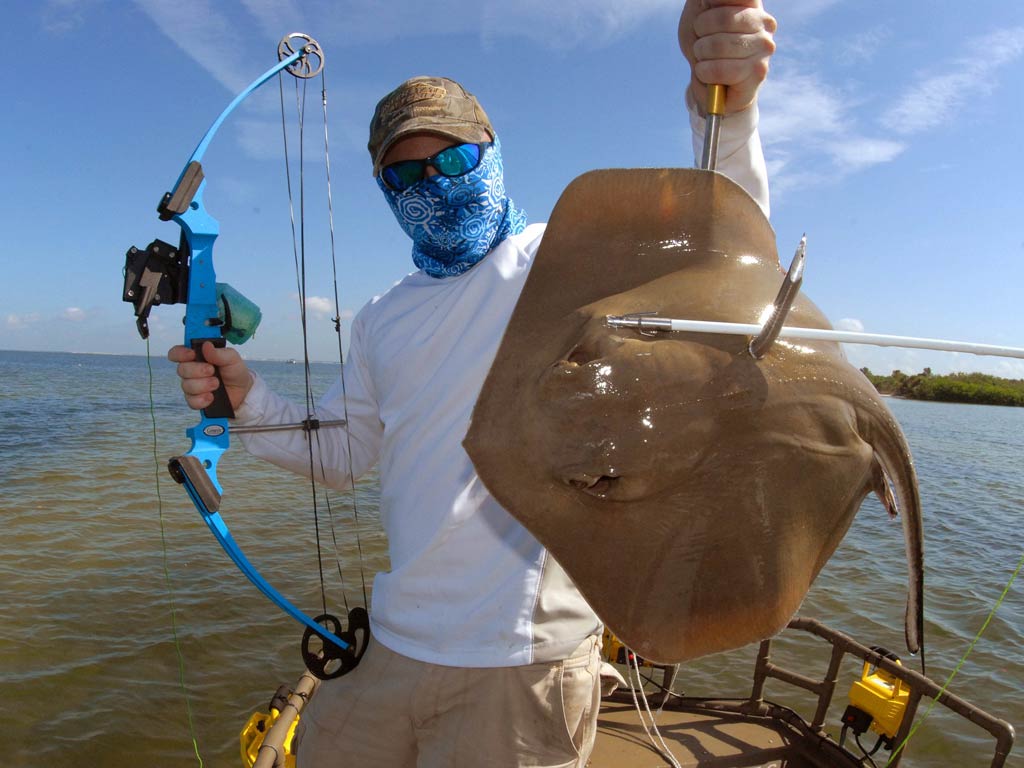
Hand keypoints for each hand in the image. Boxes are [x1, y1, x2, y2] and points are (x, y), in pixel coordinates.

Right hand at [167, 341, 252, 411]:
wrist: (242, 390)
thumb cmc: (234, 371)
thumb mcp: (232, 358)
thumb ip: (220, 352)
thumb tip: (206, 345)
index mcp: (196, 356)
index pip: (177, 353)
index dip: (180, 353)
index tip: (192, 354)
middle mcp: (190, 370)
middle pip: (181, 370)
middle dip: (198, 370)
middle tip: (212, 371)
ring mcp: (192, 386)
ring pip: (187, 386)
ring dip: (203, 385)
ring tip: (217, 384)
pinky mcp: (195, 400)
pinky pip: (192, 401)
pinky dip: (202, 399)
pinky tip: (211, 397)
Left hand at [678, 0, 776, 114]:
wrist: (706, 83)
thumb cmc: (703, 43)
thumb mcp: (698, 13)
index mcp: (751, 3)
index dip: (710, 8)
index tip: (702, 21)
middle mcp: (764, 23)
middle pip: (722, 18)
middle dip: (700, 34)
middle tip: (702, 45)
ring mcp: (765, 48)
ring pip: (718, 46)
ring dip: (701, 55)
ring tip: (705, 60)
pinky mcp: (758, 73)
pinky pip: (720, 70)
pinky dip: (704, 72)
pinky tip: (707, 74)